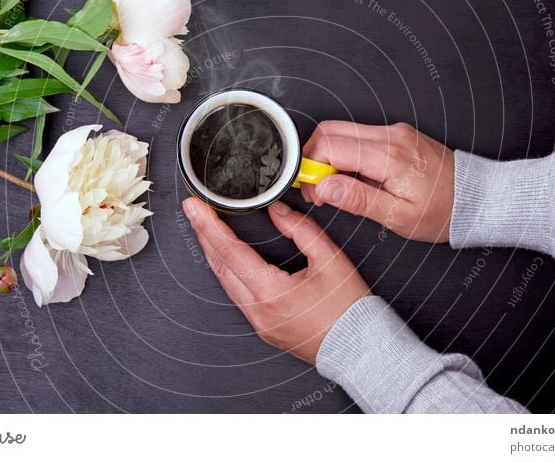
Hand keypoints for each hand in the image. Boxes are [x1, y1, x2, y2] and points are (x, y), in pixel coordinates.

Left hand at [182, 197, 369, 364]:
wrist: (360, 348)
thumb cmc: (349, 309)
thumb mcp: (330, 259)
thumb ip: (300, 230)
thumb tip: (277, 211)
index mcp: (272, 293)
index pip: (229, 251)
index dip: (208, 226)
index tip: (194, 207)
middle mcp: (258, 311)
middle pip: (220, 266)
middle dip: (204, 235)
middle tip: (195, 211)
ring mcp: (259, 322)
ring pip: (225, 282)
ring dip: (214, 253)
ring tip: (207, 228)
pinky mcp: (264, 327)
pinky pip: (237, 294)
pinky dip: (228, 271)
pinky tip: (228, 257)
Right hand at [300, 121, 454, 242]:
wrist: (475, 198)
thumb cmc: (442, 211)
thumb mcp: (397, 216)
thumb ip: (357, 200)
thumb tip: (324, 188)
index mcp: (389, 156)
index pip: (330, 145)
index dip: (311, 168)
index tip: (312, 190)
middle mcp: (390, 136)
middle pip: (330, 131)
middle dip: (314, 158)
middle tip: (319, 188)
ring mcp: (393, 131)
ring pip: (342, 131)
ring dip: (329, 156)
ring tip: (338, 186)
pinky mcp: (396, 134)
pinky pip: (358, 135)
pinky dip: (346, 154)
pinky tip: (354, 177)